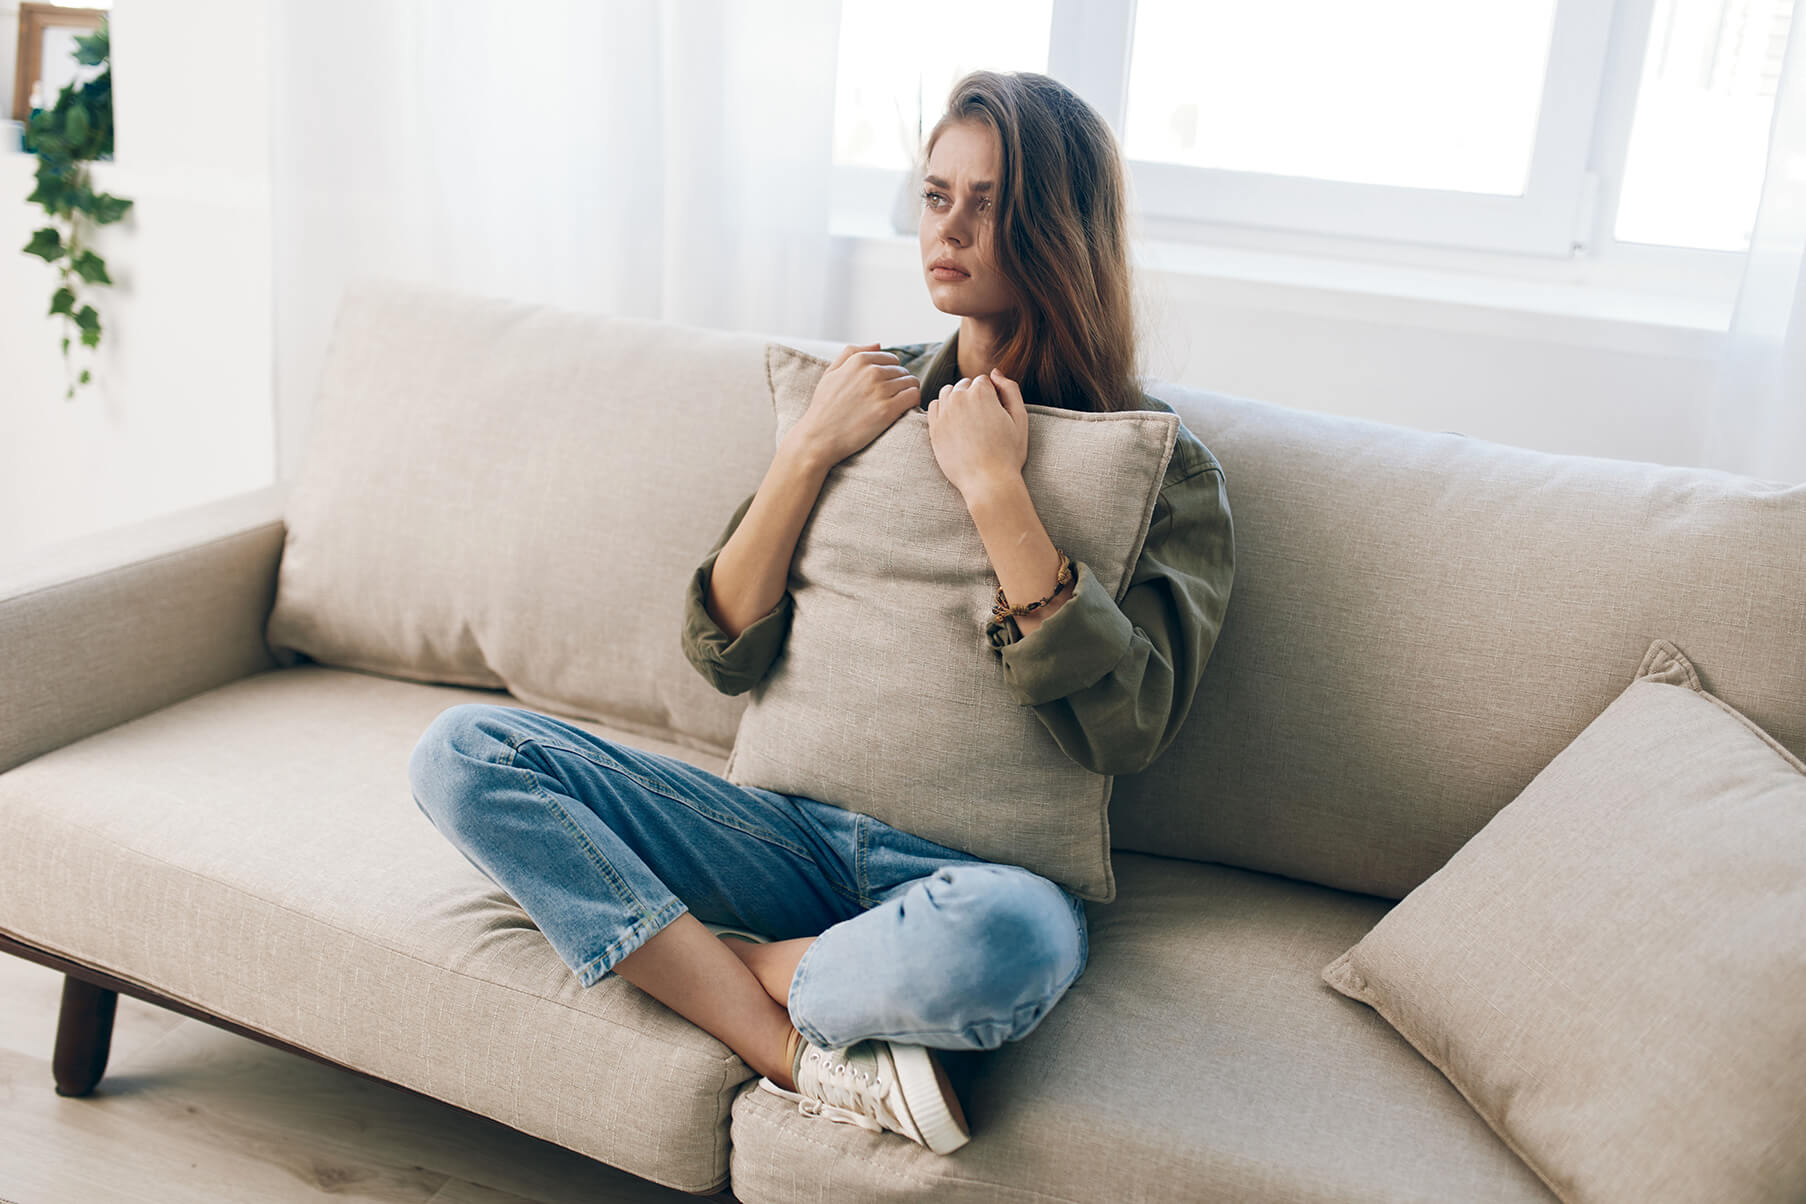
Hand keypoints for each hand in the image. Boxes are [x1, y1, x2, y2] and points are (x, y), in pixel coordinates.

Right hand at [783, 342, 920, 469]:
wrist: (820, 437)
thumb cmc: (824, 406)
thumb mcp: (831, 373)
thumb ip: (852, 353)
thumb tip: (879, 345)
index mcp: (859, 361)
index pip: (891, 359)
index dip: (891, 372)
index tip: (885, 386)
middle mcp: (872, 372)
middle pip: (902, 370)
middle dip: (899, 382)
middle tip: (889, 398)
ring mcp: (880, 391)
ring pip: (911, 382)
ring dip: (908, 392)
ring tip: (897, 404)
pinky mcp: (888, 410)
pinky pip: (913, 396)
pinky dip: (913, 401)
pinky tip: (904, 409)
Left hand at [926, 369, 1028, 501]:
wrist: (988, 482)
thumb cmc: (1009, 452)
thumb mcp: (1020, 418)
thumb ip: (1010, 389)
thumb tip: (994, 372)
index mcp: (982, 392)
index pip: (983, 380)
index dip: (992, 395)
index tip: (996, 413)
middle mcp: (960, 397)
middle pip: (964, 384)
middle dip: (973, 396)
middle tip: (983, 420)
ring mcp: (944, 412)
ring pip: (948, 392)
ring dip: (957, 399)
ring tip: (969, 421)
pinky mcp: (934, 428)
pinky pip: (934, 406)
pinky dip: (943, 409)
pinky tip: (954, 423)